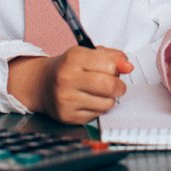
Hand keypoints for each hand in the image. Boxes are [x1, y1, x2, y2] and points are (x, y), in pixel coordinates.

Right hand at [9, 46, 132, 124]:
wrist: (42, 84)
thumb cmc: (69, 68)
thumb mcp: (88, 54)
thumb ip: (113, 57)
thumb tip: (128, 66)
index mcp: (74, 58)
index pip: (110, 64)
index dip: (117, 68)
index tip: (114, 70)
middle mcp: (68, 78)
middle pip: (110, 85)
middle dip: (118, 86)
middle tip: (114, 85)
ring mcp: (66, 99)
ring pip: (106, 103)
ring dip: (109, 99)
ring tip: (99, 93)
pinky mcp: (68, 116)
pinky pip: (97, 115)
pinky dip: (98, 109)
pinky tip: (88, 101)